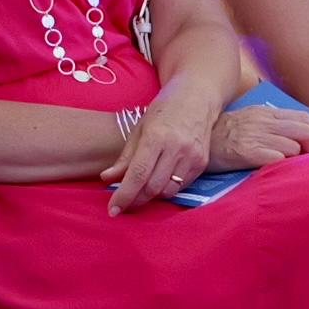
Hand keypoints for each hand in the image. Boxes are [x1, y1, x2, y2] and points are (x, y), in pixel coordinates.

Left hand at [104, 91, 215, 211]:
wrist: (196, 98)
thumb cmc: (163, 110)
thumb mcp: (139, 128)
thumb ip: (124, 157)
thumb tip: (106, 178)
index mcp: (156, 137)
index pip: (137, 175)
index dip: (123, 196)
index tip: (112, 210)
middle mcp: (176, 148)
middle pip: (152, 187)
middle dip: (135, 200)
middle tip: (123, 203)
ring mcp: (192, 157)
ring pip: (168, 191)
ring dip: (151, 197)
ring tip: (139, 192)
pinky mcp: (202, 163)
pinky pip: (181, 186)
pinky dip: (167, 189)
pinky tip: (158, 183)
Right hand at [207, 98, 308, 170]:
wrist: (191, 141)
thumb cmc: (220, 136)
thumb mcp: (247, 121)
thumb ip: (270, 125)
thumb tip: (297, 138)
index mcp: (265, 113)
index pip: (304, 118)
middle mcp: (262, 121)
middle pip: (305, 131)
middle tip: (308, 161)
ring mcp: (254, 136)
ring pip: (294, 146)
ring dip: (296, 159)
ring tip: (288, 167)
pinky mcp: (246, 152)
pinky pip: (277, 159)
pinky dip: (281, 166)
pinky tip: (273, 170)